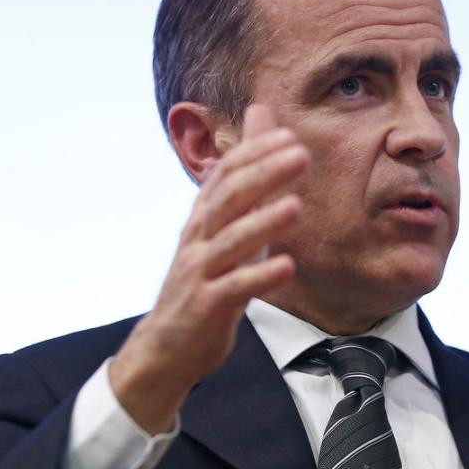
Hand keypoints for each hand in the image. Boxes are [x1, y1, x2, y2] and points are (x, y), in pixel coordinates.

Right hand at [111, 104, 308, 432]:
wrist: (169, 344)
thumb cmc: (207, 278)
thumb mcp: (227, 227)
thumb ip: (247, 182)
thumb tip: (260, 123)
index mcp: (204, 217)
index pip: (226, 174)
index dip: (255, 152)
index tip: (289, 135)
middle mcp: (198, 238)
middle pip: (228, 199)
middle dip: (263, 174)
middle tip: (300, 154)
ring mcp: (199, 272)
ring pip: (230, 241)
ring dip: (263, 222)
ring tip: (296, 206)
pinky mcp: (206, 305)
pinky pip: (234, 289)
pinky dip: (259, 276)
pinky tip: (286, 266)